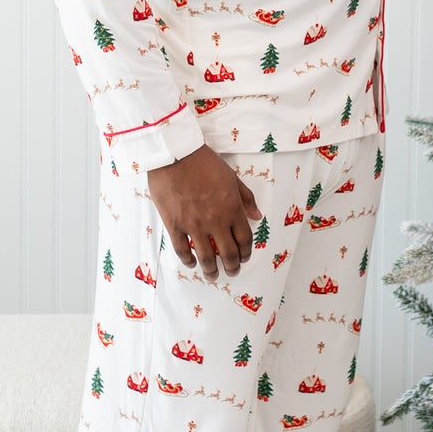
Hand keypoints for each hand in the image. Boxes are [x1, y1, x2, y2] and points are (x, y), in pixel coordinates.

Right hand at [147, 143, 264, 280]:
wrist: (175, 155)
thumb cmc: (204, 162)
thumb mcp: (231, 177)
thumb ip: (245, 198)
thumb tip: (257, 215)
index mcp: (232, 209)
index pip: (244, 239)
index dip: (246, 253)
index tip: (244, 258)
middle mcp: (216, 221)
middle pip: (228, 253)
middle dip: (233, 267)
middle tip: (232, 272)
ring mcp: (194, 225)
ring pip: (206, 257)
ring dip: (211, 270)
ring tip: (212, 276)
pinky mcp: (174, 225)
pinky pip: (182, 250)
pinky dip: (188, 260)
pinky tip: (192, 264)